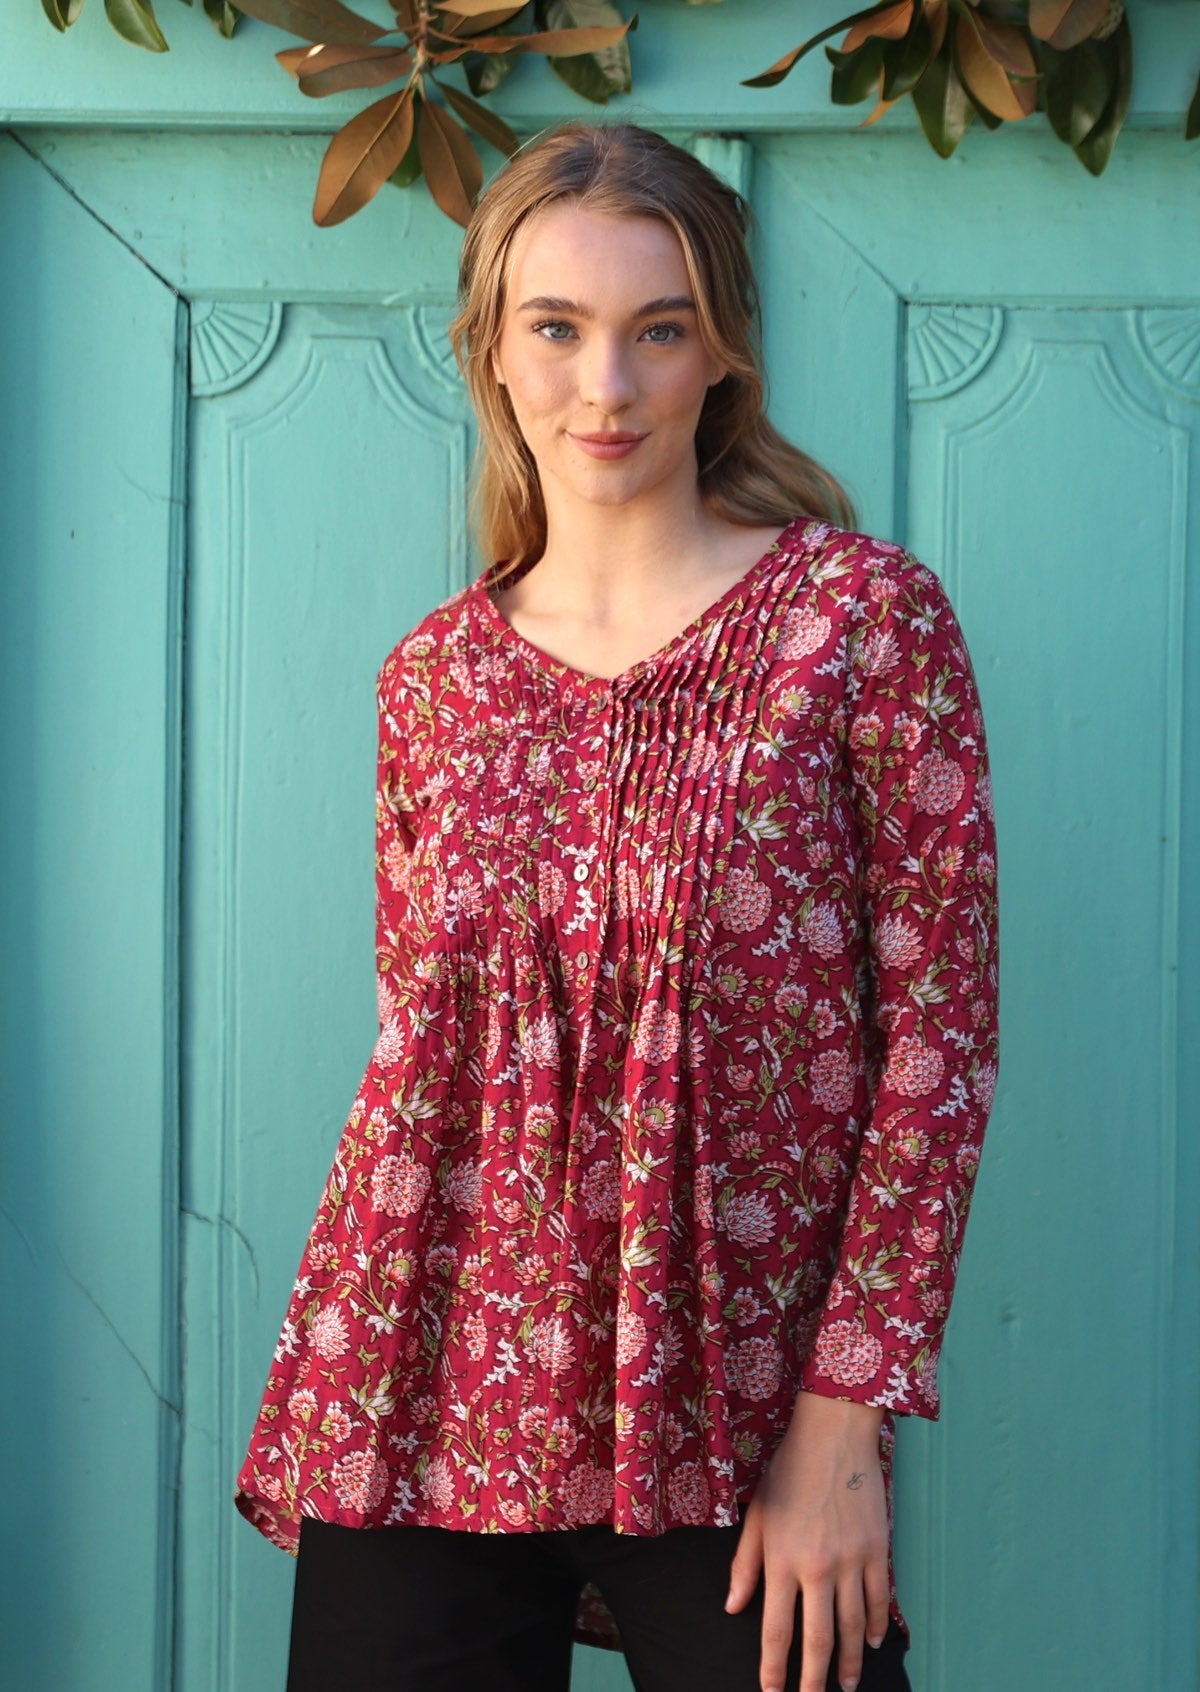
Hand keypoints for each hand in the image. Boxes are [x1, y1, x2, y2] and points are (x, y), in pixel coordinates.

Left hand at [724, 1391, 889, 1691]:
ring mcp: (850, 1560)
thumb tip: (733, 1607)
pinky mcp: (877, 1549)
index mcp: (781, 1559)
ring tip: (845, 1684)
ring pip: (852, 1626)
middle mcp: (816, 1567)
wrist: (832, 1434)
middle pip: (817, 1639)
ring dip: (848, 1660)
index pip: (775, 1629)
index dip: (774, 1668)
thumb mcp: (757, 1513)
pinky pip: (880, 1599)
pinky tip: (873, 1643)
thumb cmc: (788, 1470)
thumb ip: (745, 1564)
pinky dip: (879, 1626)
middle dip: (813, 1678)